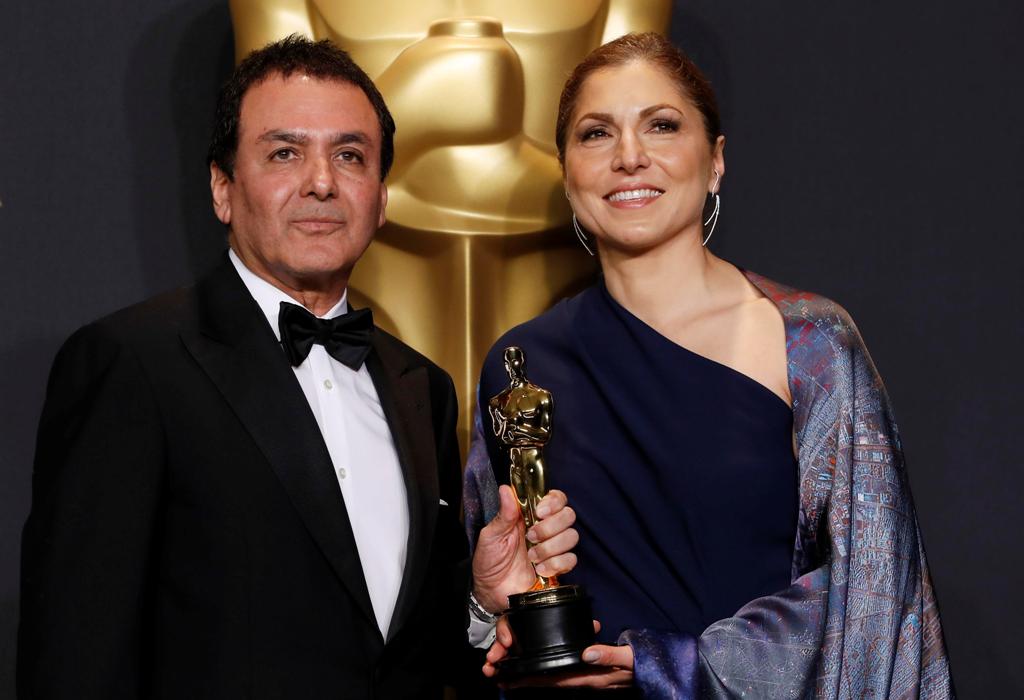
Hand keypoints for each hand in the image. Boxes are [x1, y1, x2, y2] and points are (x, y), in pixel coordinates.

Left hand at [471, 485, 577, 613]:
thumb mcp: (491, 535)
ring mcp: (554, 548)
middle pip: (568, 515)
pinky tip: (540, 569)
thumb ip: (503, 514)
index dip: (553, 502)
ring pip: (572, 536)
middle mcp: (546, 529)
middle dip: (550, 526)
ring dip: (550, 547)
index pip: (556, 498)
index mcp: (530, 516)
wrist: (491, 591)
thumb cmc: (489, 560)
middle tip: (531, 536)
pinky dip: (555, 564)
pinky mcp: (558, 566)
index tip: (539, 512)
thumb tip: (506, 489)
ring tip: (532, 556)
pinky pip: (571, 559)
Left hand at [483, 618, 633, 688]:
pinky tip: (537, 663)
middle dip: (521, 680)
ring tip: (507, 671)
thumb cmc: (642, 665)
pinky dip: (544, 669)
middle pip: (545, 681)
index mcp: (588, 677)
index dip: (528, 679)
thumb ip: (610, 656)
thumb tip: (587, 652)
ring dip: (529, 675)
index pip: (552, 679)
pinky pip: (560, 673)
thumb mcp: (629, 658)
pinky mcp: (586, 672)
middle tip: (496, 675)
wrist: (654, 671)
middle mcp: (582, 679)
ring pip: (550, 678)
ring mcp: (583, 677)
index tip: (506, 678)